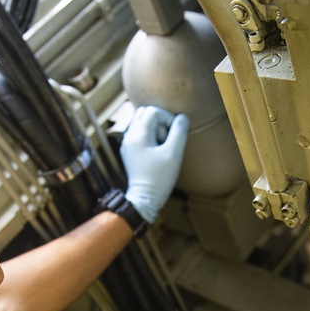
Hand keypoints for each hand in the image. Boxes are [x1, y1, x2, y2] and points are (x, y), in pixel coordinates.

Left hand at [119, 105, 189, 222]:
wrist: (144, 199)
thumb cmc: (159, 177)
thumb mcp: (174, 154)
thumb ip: (179, 132)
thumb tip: (182, 118)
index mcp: (138, 134)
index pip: (152, 111)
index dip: (167, 117)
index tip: (174, 133)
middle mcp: (129, 136)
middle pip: (143, 113)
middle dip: (158, 120)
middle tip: (166, 138)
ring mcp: (127, 144)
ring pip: (140, 123)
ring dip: (154, 128)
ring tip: (161, 145)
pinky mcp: (129, 152)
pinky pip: (138, 134)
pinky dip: (149, 136)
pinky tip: (156, 151)